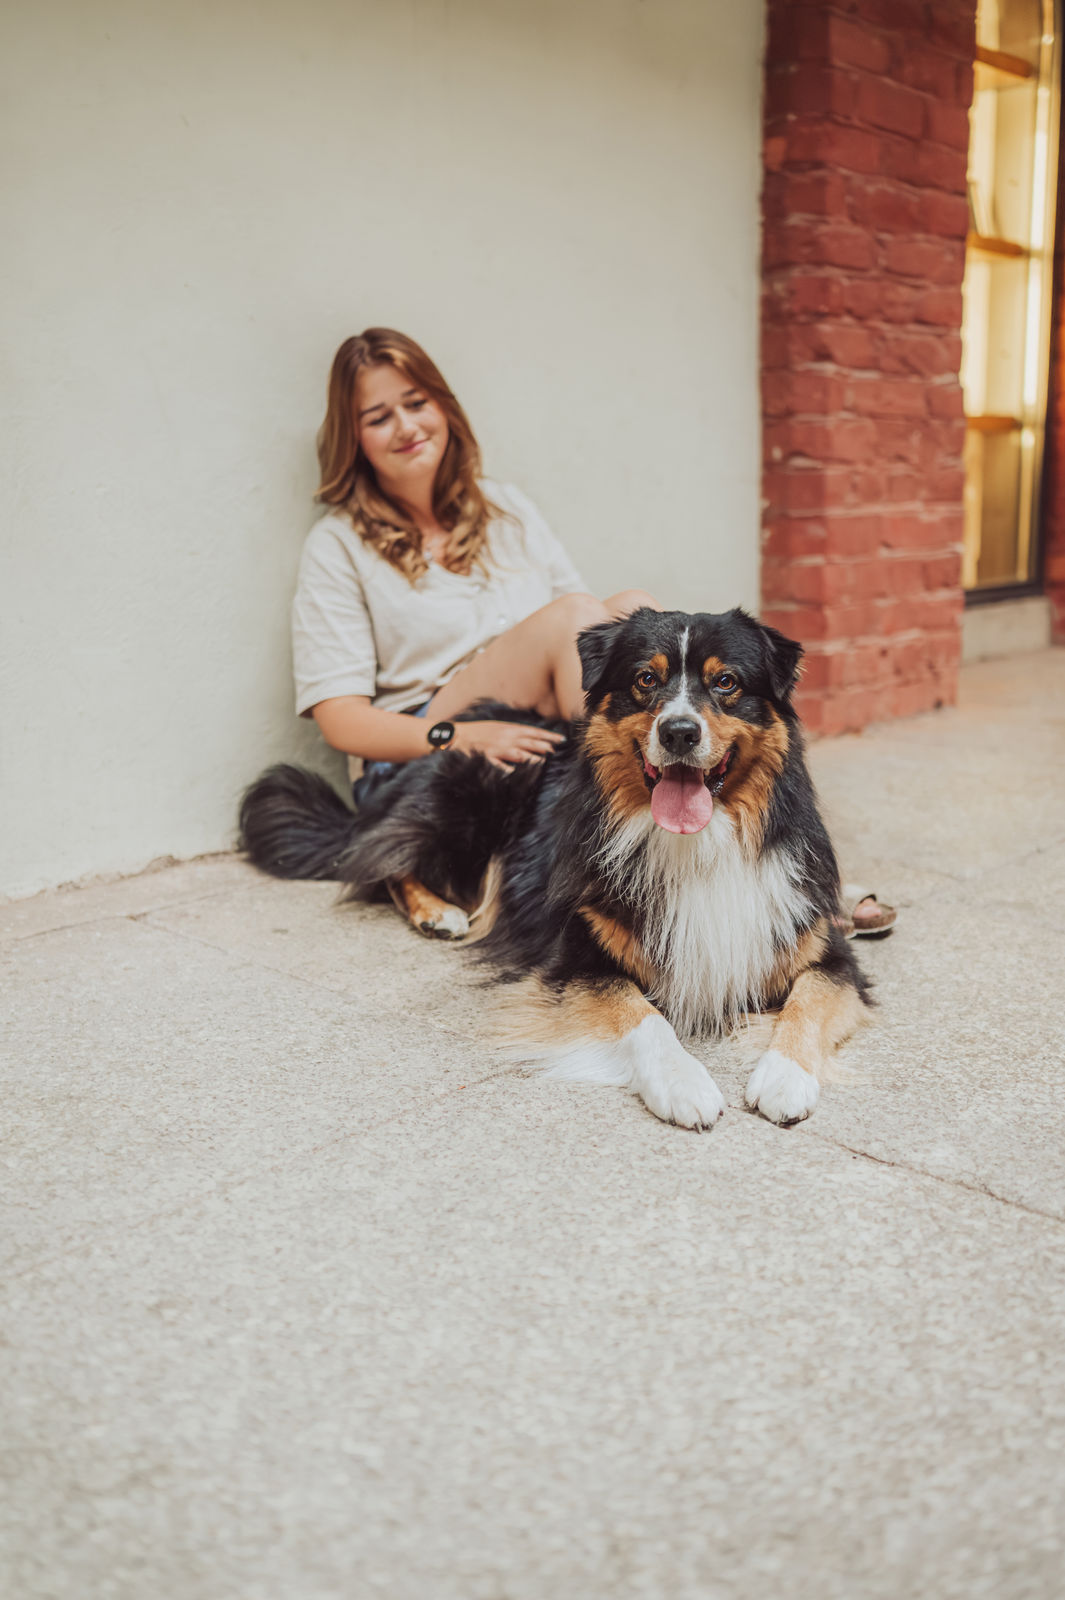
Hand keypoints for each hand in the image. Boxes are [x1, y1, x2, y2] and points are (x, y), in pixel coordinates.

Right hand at [448, 720, 565, 771]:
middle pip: (529, 742)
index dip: (548, 736)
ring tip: (542, 762)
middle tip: (555, 752)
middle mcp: (505, 737)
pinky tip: (512, 772)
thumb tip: (531, 738)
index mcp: (509, 729)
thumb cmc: (478, 733)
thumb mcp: (498, 728)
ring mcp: (496, 747)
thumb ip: (514, 733)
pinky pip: (496, 764)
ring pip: (516, 752)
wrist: (455, 735)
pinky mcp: (485, 756)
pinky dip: (504, 768)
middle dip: (543, 747)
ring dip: (530, 757)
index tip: (562, 740)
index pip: (533, 732)